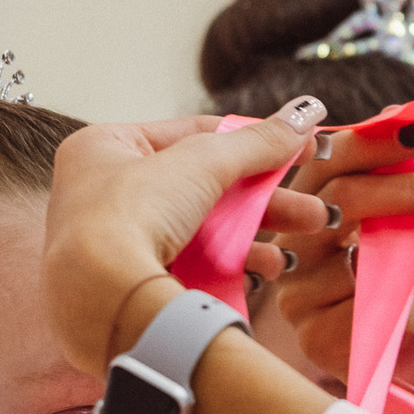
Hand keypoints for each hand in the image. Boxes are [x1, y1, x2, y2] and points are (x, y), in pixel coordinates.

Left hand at [42, 100, 335, 375]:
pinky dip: (228, 267)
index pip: (191, 135)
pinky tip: (263, 272)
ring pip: (199, 231)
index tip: (296, 149)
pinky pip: (188, 267)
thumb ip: (256, 141)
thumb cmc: (127, 216)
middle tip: (311, 209)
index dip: (249, 142)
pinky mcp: (129, 285)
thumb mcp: (201, 163)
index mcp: (103, 148)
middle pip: (202, 188)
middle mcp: (102, 192)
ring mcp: (115, 243)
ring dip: (253, 238)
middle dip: (263, 202)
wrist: (101, 299)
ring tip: (295, 249)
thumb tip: (305, 114)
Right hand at [274, 115, 413, 380]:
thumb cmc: (387, 285)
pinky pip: (376, 317)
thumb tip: (405, 112)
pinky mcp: (315, 338)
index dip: (379, 139)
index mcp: (306, 207)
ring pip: (370, 267)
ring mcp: (298, 294)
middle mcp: (292, 246)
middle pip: (348, 200)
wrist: (377, 366)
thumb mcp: (395, 228)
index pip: (333, 158)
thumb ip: (394, 174)